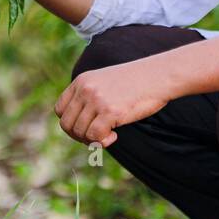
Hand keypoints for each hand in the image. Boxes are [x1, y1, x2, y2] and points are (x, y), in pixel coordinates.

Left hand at [54, 60, 170, 147]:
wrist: (158, 76)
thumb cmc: (135, 83)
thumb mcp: (105, 83)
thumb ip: (89, 98)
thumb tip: (79, 129)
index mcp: (81, 81)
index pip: (60, 110)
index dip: (70, 123)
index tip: (86, 127)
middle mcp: (85, 90)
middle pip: (66, 124)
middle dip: (80, 136)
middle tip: (97, 136)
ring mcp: (96, 100)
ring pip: (80, 133)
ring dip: (93, 140)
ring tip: (109, 134)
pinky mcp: (110, 111)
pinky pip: (95, 136)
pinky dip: (103, 142)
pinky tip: (115, 136)